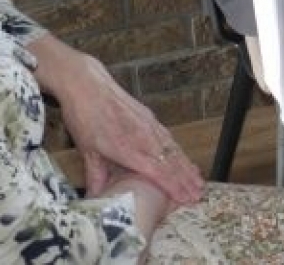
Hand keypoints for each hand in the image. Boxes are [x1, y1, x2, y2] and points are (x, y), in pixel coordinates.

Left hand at [28, 36, 203, 205]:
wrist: (87, 86)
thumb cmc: (85, 117)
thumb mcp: (86, 150)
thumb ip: (96, 175)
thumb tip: (97, 198)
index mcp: (127, 147)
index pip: (156, 171)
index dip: (172, 186)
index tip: (185, 198)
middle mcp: (143, 137)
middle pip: (171, 162)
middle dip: (186, 180)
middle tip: (198, 195)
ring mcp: (149, 126)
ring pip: (174, 150)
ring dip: (187, 167)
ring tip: (198, 182)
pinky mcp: (150, 118)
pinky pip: (169, 139)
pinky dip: (180, 152)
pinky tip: (185, 159)